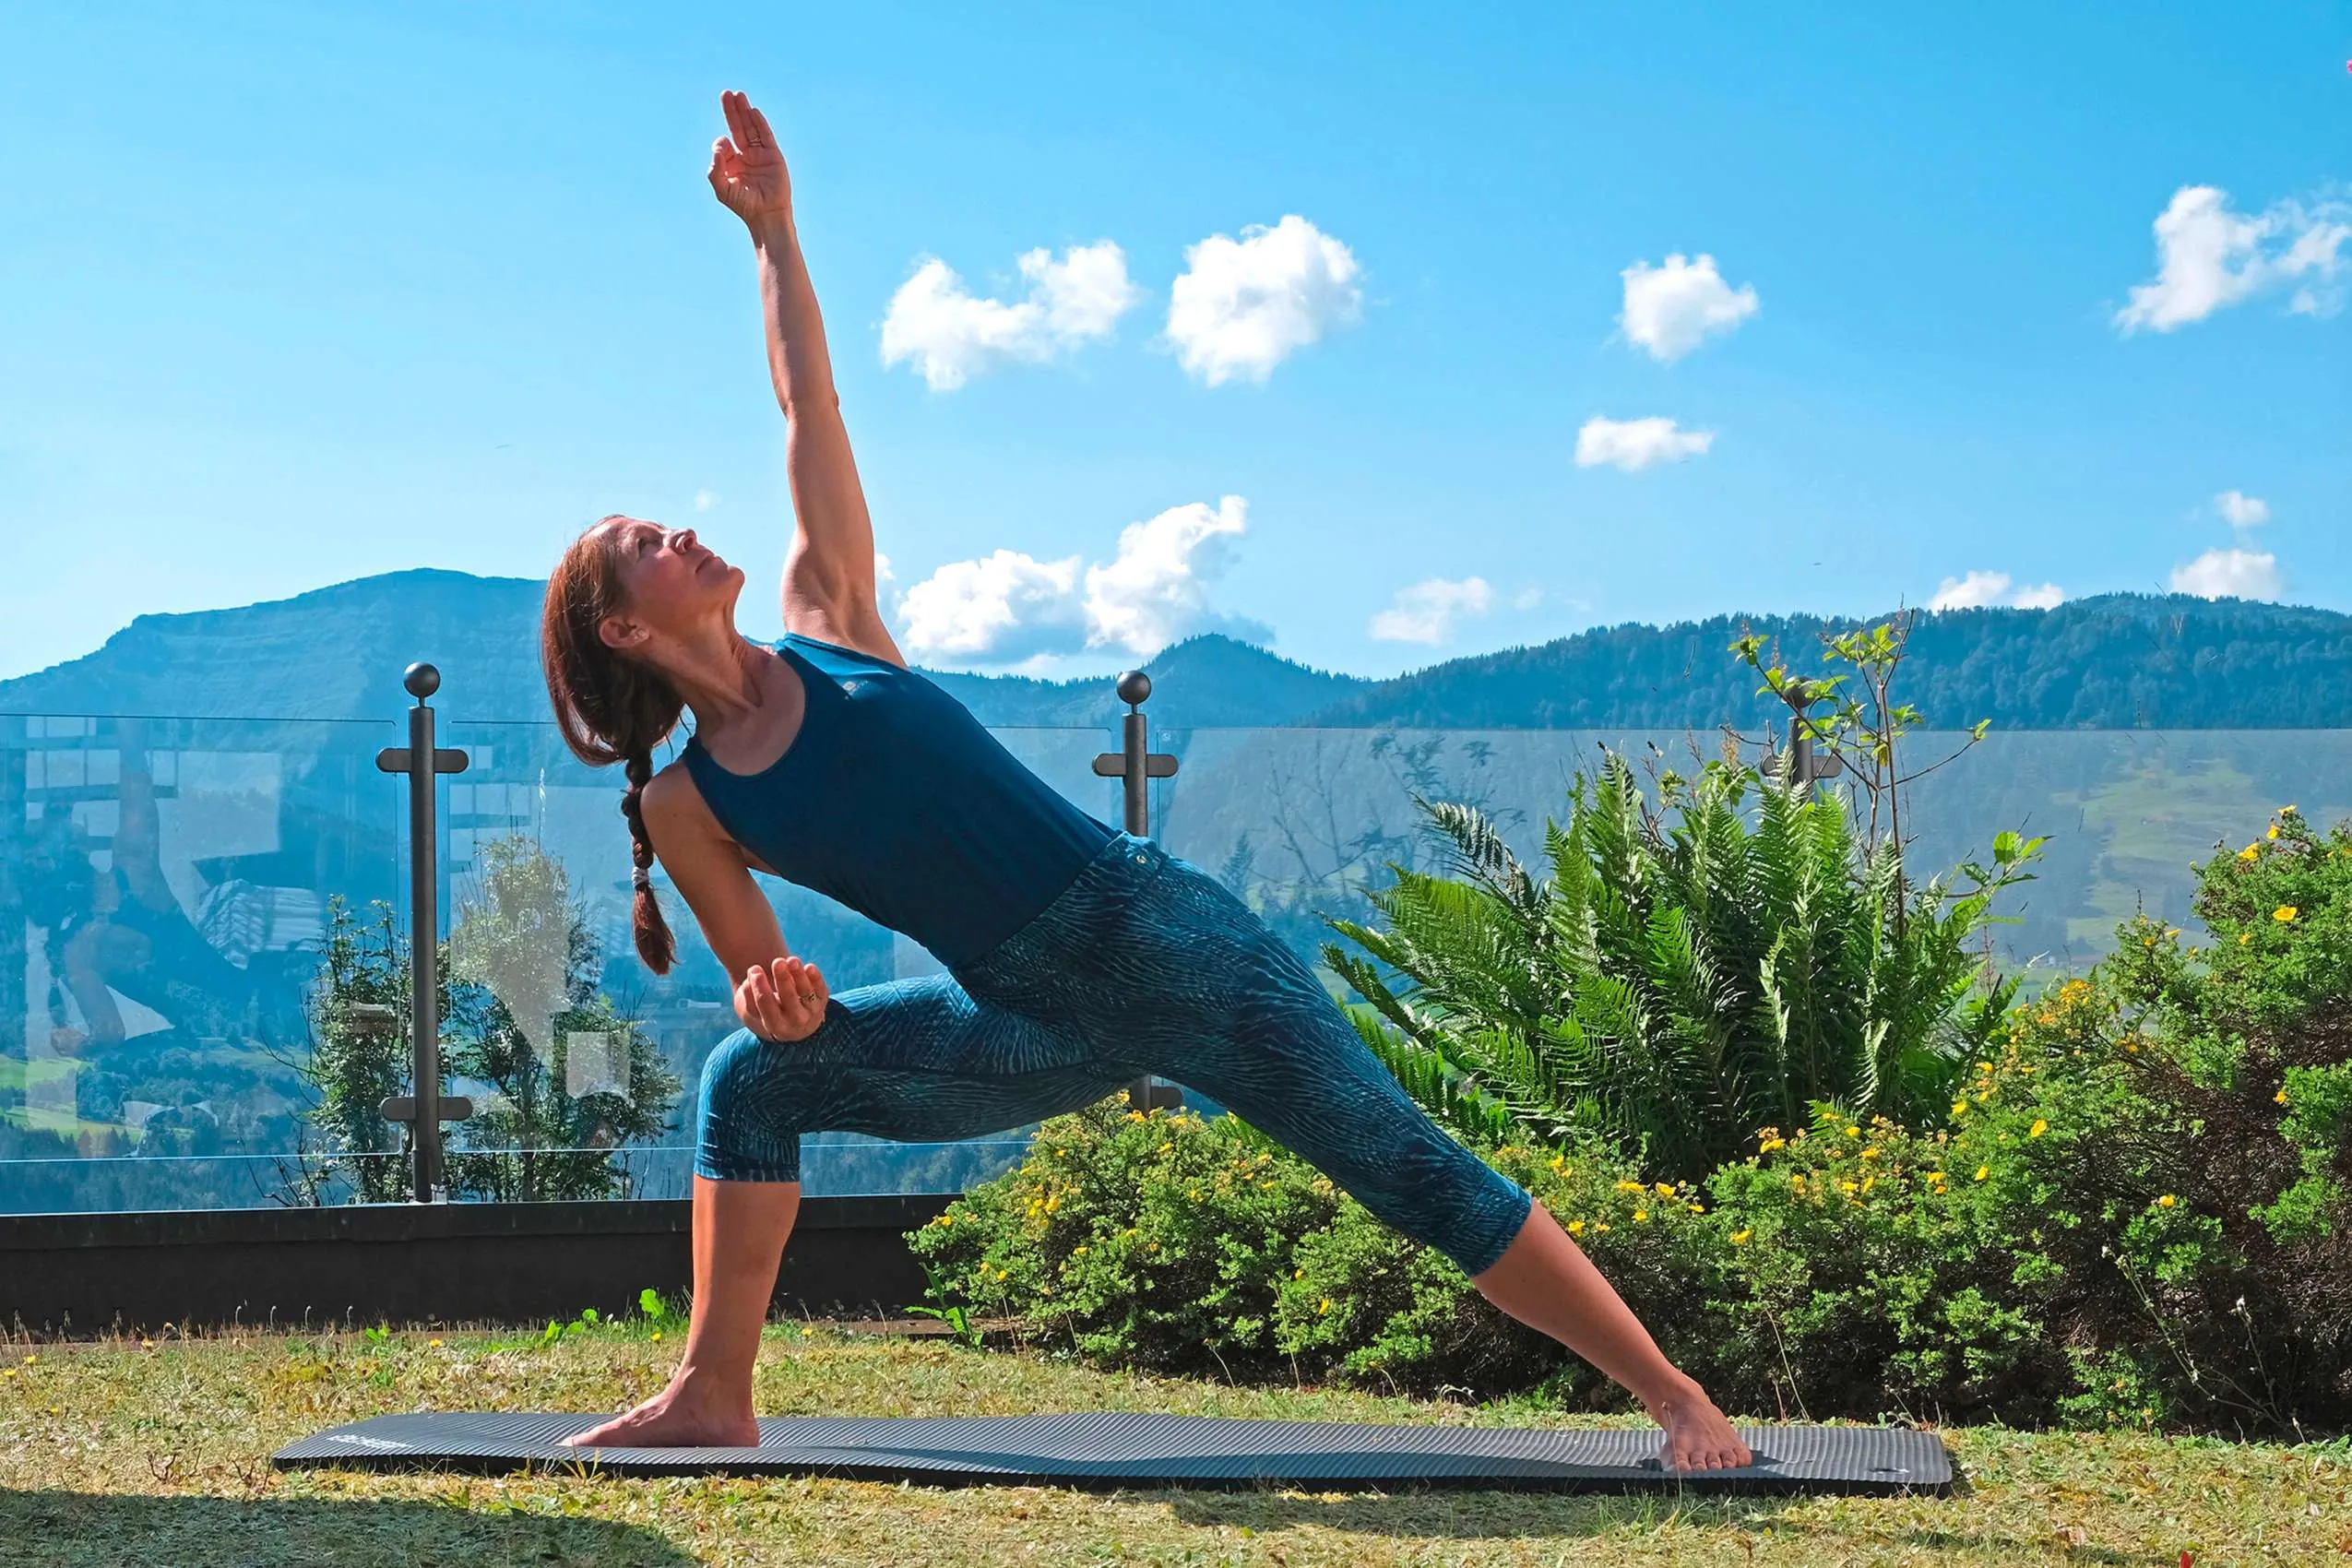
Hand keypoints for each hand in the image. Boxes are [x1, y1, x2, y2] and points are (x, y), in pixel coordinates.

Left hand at [708, 89, 791, 230]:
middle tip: (726, 93)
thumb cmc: (743, 205)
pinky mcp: (773, 155)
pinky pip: (765, 135)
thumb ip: (714, 169)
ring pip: (751, 128)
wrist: (767, 215)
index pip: (724, 144)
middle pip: (737, 128)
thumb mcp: (722, 188)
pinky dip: (759, 123)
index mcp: (732, 163)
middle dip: (731, 111)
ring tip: (738, 95)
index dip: (721, 144)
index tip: (724, 150)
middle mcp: (746, 156)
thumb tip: (720, 144)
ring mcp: (760, 154)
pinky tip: (753, 111)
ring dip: (744, 111)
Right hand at [734, 955, 828, 1041]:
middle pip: (789, 998)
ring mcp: (811, 1013)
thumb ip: (748, 996)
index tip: (754, 969)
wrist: (794, 1025)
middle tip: (777, 962)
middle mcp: (795, 1022)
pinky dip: (816, 978)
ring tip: (792, 960)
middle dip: (783, 979)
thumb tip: (751, 977)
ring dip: (799, 975)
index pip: (766, 1005)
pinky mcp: (822, 1001)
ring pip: (806, 992)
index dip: (759, 986)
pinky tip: (809, 967)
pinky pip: (821, 989)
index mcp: (775, 1026)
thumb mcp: (753, 1010)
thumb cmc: (767, 1012)